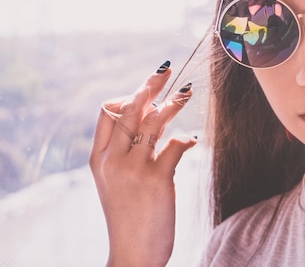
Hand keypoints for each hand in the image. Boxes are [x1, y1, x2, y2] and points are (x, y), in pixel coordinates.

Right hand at [90, 61, 196, 266]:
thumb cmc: (129, 214)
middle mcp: (112, 160)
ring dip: (174, 102)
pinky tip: (192, 141)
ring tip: (188, 93)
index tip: (148, 90)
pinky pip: (174, 145)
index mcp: (99, 158)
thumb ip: (124, 151)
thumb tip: (152, 115)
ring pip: (154, 120)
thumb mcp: (115, 181)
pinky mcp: (156, 180)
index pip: (108, 111)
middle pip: (131, 107)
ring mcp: (133, 169)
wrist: (132, 254)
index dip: (128, 94)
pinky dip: (186, 138)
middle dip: (150, 84)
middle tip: (167, 69)